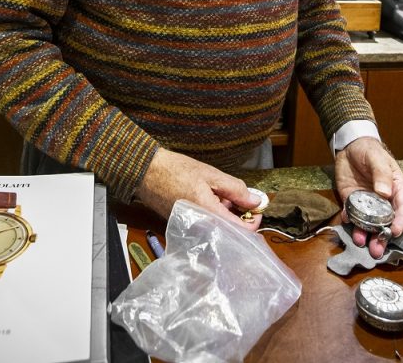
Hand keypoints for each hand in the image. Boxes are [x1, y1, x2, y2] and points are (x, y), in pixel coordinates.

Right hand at [134, 148, 263, 230]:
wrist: (145, 172)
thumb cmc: (176, 170)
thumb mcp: (211, 175)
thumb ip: (236, 190)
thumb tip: (256, 201)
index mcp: (209, 215)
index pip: (241, 231)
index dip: (254, 220)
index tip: (257, 207)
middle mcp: (200, 228)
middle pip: (231, 231)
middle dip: (240, 215)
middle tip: (241, 196)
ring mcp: (192, 229)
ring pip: (220, 228)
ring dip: (227, 214)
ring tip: (223, 193)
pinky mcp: (185, 227)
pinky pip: (208, 225)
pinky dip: (215, 214)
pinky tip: (211, 197)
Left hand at [334, 136, 402, 259]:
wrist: (349, 147)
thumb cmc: (370, 151)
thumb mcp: (377, 159)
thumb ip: (381, 174)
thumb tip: (385, 193)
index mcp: (396, 191)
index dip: (401, 222)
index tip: (394, 231)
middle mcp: (384, 201)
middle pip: (386, 223)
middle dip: (382, 238)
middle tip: (377, 250)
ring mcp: (367, 204)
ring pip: (368, 224)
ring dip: (365, 235)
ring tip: (360, 242)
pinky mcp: (352, 202)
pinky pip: (351, 215)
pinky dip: (349, 220)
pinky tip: (346, 220)